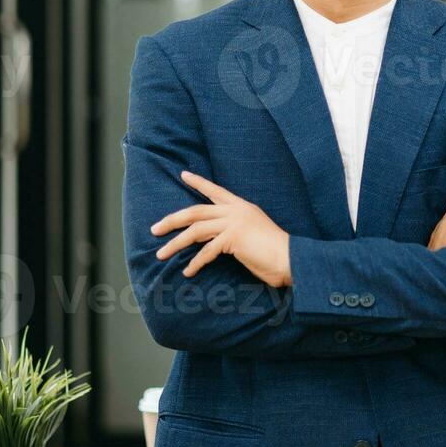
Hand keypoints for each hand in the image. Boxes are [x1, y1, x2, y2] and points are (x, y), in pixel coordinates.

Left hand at [151, 171, 291, 287]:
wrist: (291, 258)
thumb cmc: (275, 251)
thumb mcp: (253, 232)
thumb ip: (236, 230)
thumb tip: (217, 240)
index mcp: (242, 207)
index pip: (216, 190)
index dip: (199, 182)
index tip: (184, 174)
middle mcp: (236, 211)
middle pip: (195, 211)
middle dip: (172, 220)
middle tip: (154, 229)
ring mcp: (234, 223)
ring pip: (195, 230)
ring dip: (175, 243)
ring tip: (161, 254)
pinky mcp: (233, 238)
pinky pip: (206, 251)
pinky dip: (195, 263)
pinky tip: (187, 271)